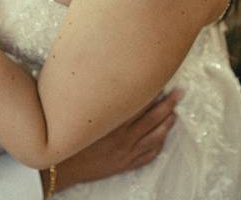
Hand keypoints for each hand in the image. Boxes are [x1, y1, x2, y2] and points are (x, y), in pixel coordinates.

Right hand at [47, 89, 182, 192]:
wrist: (59, 166)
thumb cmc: (66, 135)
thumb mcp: (78, 112)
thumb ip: (93, 96)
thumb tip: (100, 75)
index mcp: (111, 122)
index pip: (139, 102)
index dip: (153, 91)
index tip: (163, 79)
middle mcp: (122, 137)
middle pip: (153, 118)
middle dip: (168, 104)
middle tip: (180, 92)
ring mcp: (126, 152)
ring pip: (154, 137)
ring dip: (167, 124)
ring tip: (175, 113)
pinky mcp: (125, 165)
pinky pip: (147, 155)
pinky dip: (158, 146)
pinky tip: (163, 138)